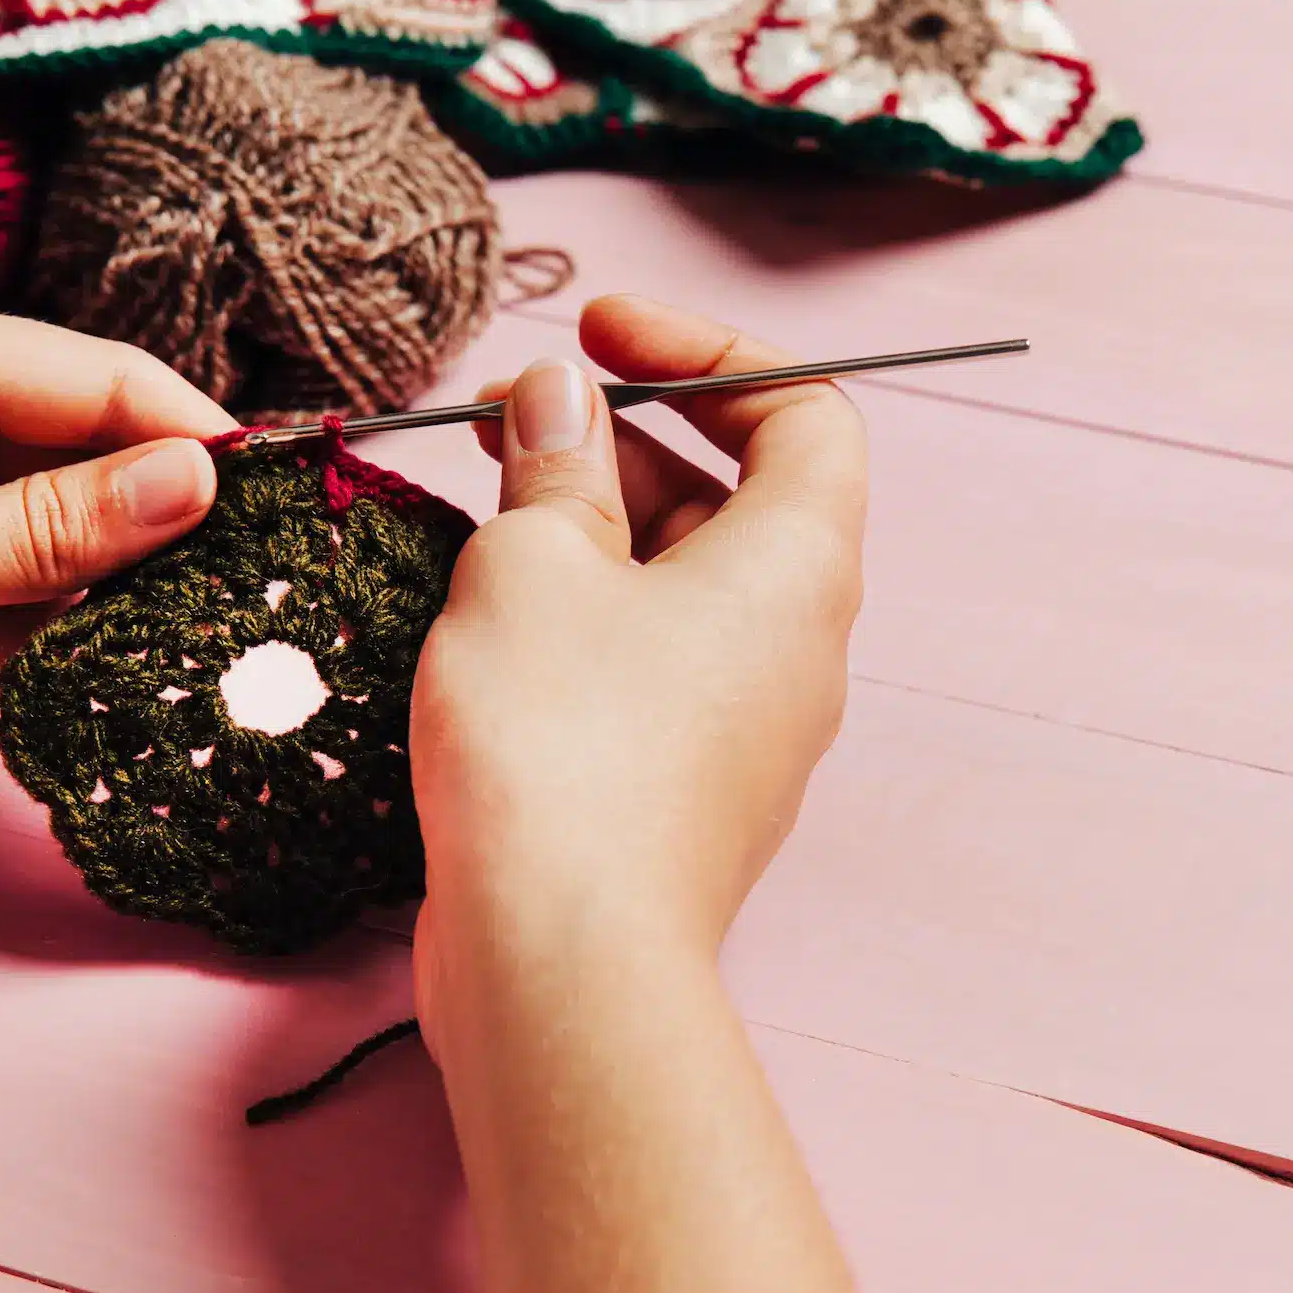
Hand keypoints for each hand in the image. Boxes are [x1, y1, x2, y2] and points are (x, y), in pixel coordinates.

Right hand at [408, 294, 865, 1035]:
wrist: (563, 959)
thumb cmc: (562, 745)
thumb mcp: (536, 563)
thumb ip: (554, 462)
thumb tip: (558, 399)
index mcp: (800, 565)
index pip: (808, 411)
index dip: (709, 350)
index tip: (603, 333)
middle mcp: (800, 644)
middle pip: (737, 496)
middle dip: (628, 434)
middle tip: (515, 414)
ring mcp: (751, 727)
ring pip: (685, 585)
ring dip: (595, 525)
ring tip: (483, 502)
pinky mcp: (690, 789)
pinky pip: (655, 665)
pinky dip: (588, 614)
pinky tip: (488, 613)